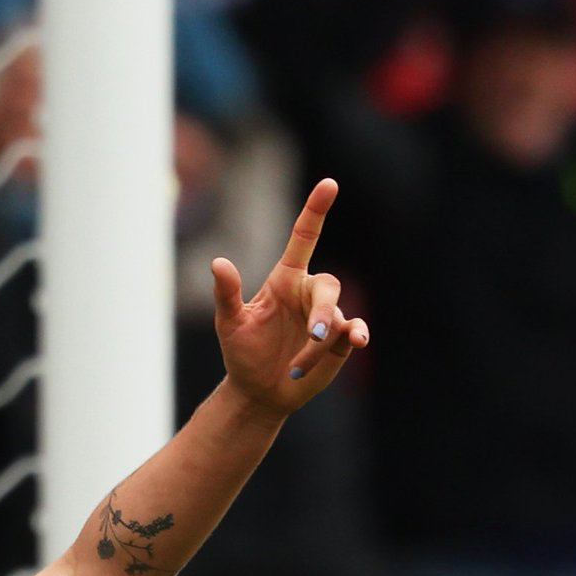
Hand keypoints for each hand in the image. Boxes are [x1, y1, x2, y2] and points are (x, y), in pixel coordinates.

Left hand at [210, 177, 369, 416]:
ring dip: (320, 343)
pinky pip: (354, 331)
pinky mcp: (340, 340)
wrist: (258, 391)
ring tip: (297, 366)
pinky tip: (356, 341)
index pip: (304, 238)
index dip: (315, 210)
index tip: (329, 184)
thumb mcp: (229, 324)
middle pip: (328, 285)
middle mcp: (309, 294)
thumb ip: (227, 293)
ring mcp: (327, 317)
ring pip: (335, 318)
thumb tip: (218, 262)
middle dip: (323, 309)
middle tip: (315, 334)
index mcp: (285, 280)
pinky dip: (357, 335)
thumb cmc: (242, 352)